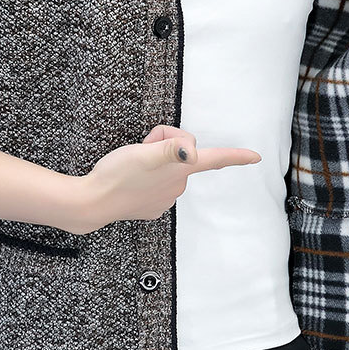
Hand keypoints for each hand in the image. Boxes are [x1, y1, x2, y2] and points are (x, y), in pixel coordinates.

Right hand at [78, 124, 260, 233]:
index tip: (255, 156)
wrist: (93, 202)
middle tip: (141, 147)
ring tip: (132, 166)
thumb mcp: (144, 153)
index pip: (214, 159)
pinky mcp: (150, 205)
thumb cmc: (116, 174)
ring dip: (153, 160)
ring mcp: (164, 198)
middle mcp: (177, 186)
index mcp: (180, 170)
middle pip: (182, 153)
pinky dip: (145, 176)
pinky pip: (155, 182)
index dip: (236, 156)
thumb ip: (170, 148)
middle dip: (164, 144)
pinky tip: (131, 181)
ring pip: (167, 167)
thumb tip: (191, 151)